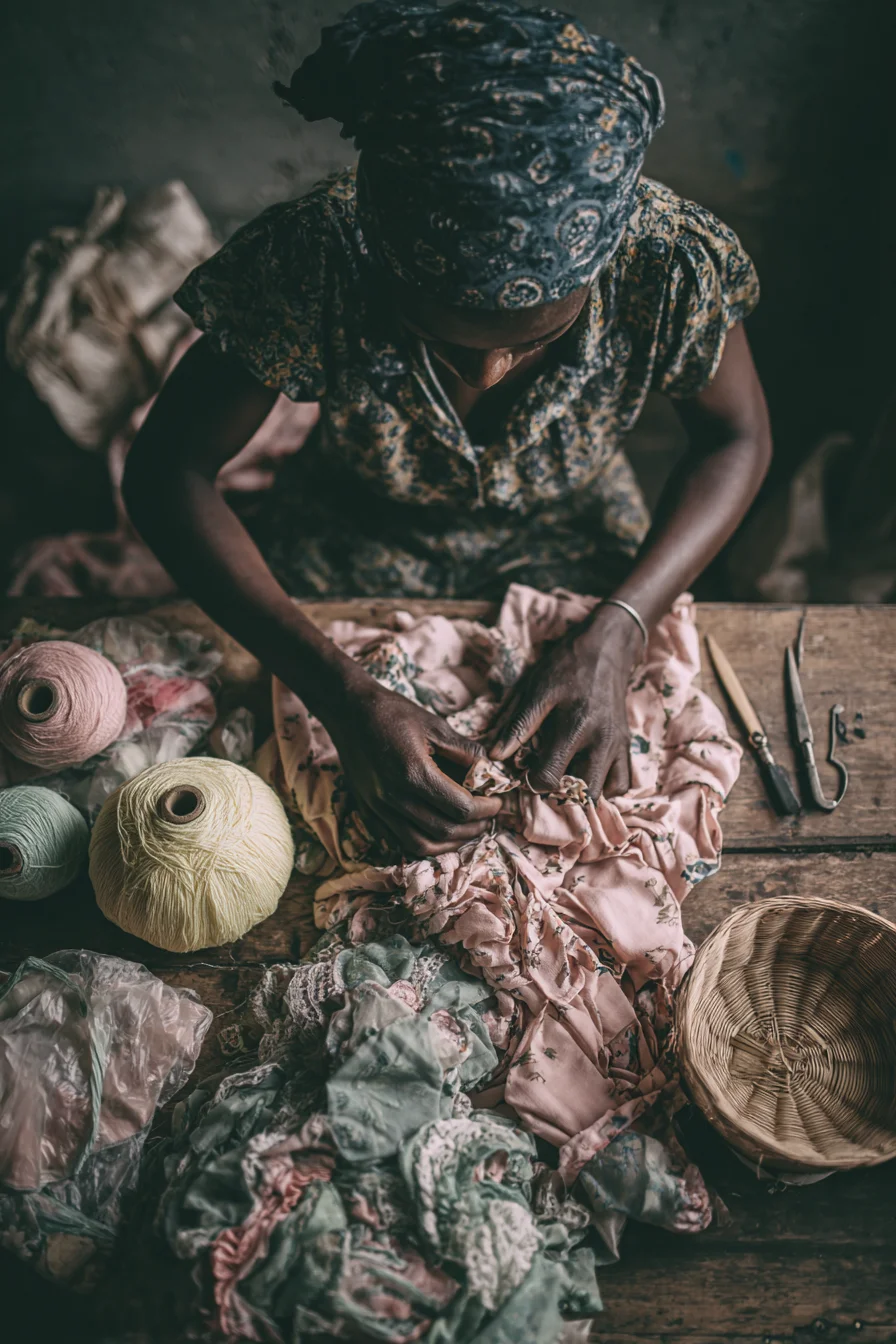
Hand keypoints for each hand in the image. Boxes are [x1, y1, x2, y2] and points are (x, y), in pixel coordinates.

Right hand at [327, 683, 501, 856]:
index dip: (485, 809)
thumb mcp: (436, 725)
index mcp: (414, 772)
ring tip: (466, 830)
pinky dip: (420, 843)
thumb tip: (493, 771)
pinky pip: (395, 841)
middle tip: (487, 818)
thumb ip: (466, 751)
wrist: (349, 710)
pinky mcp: (367, 810)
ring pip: (418, 844)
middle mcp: (393, 795)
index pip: (460, 807)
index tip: (497, 802)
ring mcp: (377, 806)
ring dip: (448, 844)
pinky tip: (435, 832)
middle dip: (473, 829)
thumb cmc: (394, 713)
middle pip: (442, 830)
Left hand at [489, 605, 642, 796]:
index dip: (531, 782)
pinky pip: (621, 783)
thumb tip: (495, 756)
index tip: (525, 771)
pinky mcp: (627, 746)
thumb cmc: (565, 666)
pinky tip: (585, 773)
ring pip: (603, 793)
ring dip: (582, 793)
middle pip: (582, 794)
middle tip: (547, 779)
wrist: (606, 648)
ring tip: (565, 778)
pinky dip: (604, 786)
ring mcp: (617, 746)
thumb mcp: (536, 689)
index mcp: (574, 727)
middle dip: (560, 795)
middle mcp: (601, 741)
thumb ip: (517, 725)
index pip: (550, 778)